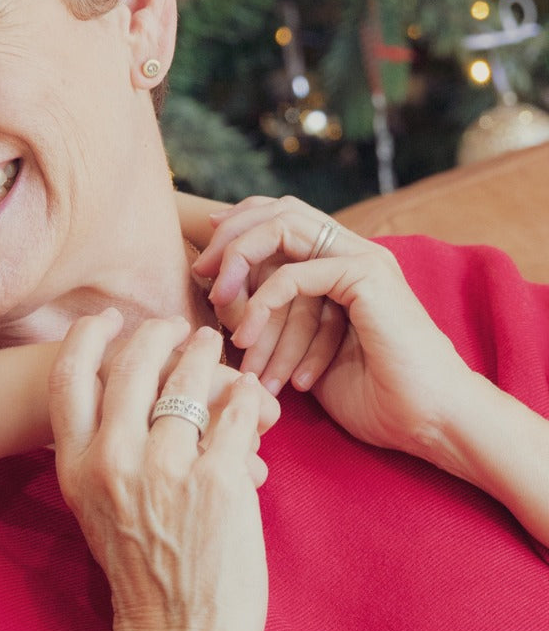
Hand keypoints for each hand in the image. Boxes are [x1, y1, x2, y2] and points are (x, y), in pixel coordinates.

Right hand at [49, 312, 278, 630]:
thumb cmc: (139, 575)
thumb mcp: (95, 510)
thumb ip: (101, 453)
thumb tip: (128, 392)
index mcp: (76, 468)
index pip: (68, 378)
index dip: (86, 338)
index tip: (104, 319)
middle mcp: (114, 462)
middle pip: (131, 367)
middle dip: (155, 335)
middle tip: (173, 327)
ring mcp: (167, 471)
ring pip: (188, 382)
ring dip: (204, 355)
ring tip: (212, 346)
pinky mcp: (220, 484)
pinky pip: (236, 416)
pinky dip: (245, 398)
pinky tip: (249, 393)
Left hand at [190, 196, 474, 458]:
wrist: (430, 421)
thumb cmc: (372, 397)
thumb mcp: (302, 352)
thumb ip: (272, 320)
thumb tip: (219, 309)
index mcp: (339, 262)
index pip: (280, 216)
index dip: (237, 227)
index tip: (204, 260)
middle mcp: (352, 251)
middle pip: (277, 209)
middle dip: (230, 236)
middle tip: (201, 273)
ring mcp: (363, 259)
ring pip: (283, 226)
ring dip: (239, 259)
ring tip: (217, 302)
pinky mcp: (368, 277)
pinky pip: (295, 273)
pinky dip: (262, 301)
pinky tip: (247, 334)